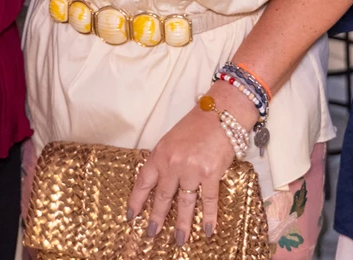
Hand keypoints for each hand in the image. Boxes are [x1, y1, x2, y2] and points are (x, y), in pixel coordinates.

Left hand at [127, 82, 258, 245]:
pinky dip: (208, 217)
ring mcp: (192, 170)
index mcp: (160, 154)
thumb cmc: (197, 124)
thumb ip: (165, 160)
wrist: (221, 113)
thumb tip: (160, 183)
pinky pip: (208, 200)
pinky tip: (208, 230)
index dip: (136, 201)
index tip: (131, 216)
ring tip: (180, 240)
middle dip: (157, 218)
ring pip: (184, 203)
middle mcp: (173, 164)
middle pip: (162, 197)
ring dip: (182, 224)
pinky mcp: (211, 173)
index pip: (143, 182)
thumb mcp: (171, 139)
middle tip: (152, 233)